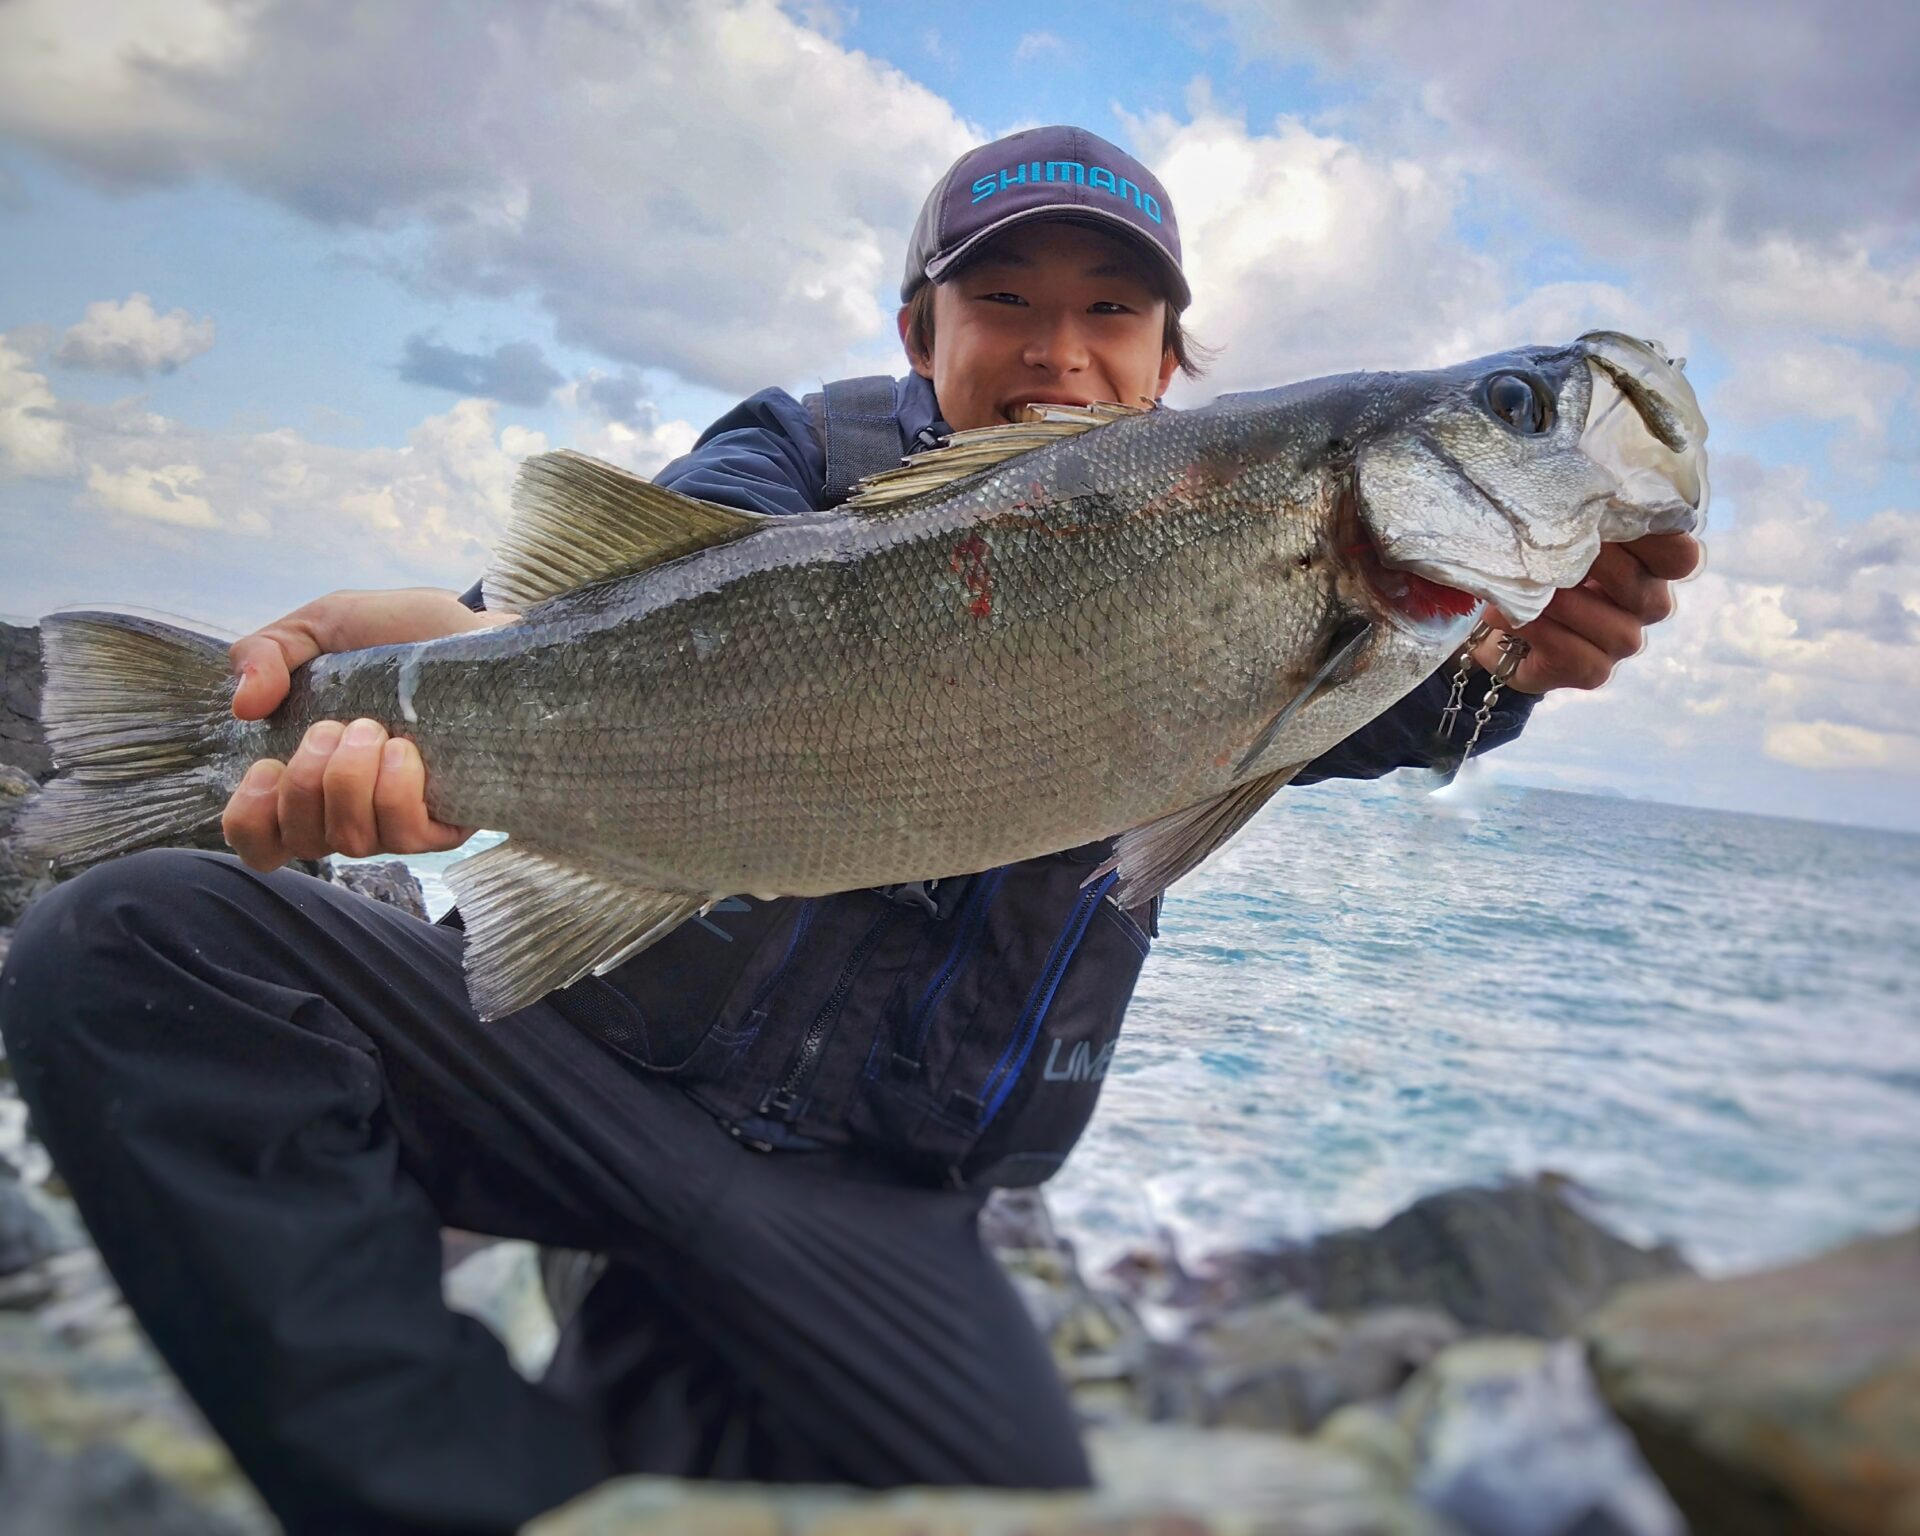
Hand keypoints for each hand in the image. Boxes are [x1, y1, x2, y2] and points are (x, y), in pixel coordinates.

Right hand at [221, 588, 518, 869]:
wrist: (474, 630)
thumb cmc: (395, 635)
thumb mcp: (320, 625)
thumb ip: (264, 653)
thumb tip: (244, 705)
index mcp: (308, 777)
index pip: (260, 841)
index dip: (250, 819)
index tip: (269, 766)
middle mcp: (349, 809)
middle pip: (303, 841)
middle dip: (306, 782)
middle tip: (333, 727)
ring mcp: (397, 820)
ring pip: (351, 841)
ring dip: (349, 780)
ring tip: (372, 729)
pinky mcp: (446, 820)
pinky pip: (406, 836)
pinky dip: (394, 793)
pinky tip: (404, 751)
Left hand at [1474, 532, 1701, 693]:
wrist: (1498, 622)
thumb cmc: (1535, 565)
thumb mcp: (1556, 531)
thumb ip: (1576, 511)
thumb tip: (1570, 486)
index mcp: (1647, 566)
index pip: (1680, 557)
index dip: (1658, 539)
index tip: (1614, 515)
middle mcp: (1644, 606)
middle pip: (1648, 592)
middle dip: (1604, 567)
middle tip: (1563, 546)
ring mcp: (1621, 642)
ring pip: (1621, 633)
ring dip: (1572, 606)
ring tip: (1535, 587)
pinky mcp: (1592, 671)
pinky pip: (1581, 657)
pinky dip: (1548, 634)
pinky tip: (1521, 618)